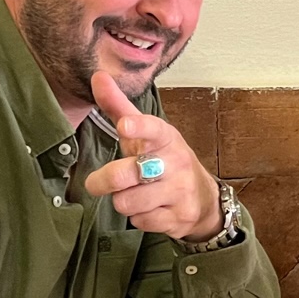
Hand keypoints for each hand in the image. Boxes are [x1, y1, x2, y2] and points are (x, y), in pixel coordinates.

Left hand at [83, 72, 223, 242]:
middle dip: (104, 180)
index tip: (124, 126)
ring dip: (123, 201)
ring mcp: (179, 192)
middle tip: (95, 183)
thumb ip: (118, 106)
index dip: (138, 127)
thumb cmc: (164, 159)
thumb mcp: (145, 134)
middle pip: (128, 173)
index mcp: (166, 138)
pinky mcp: (178, 218)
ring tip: (131, 195)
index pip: (153, 129)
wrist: (203, 198)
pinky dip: (138, 218)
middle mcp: (175, 163)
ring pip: (129, 202)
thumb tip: (97, 75)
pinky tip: (148, 210)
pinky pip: (141, 222)